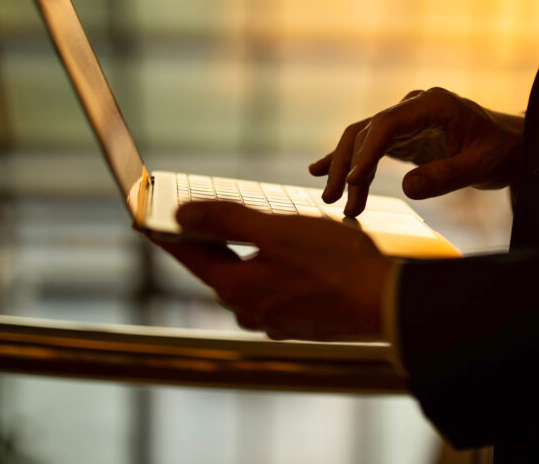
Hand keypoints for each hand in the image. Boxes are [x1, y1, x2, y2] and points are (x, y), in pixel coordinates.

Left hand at [155, 201, 392, 341]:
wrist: (389, 302)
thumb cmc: (336, 264)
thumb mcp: (278, 230)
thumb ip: (226, 219)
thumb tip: (181, 215)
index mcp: (237, 289)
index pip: (190, 255)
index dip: (170, 233)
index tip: (150, 220)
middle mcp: (250, 311)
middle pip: (221, 268)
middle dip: (216, 242)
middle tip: (211, 215)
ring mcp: (276, 322)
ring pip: (252, 280)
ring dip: (254, 257)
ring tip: (267, 233)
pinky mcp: (301, 324)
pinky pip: (277, 292)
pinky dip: (278, 272)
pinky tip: (299, 259)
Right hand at [309, 87, 523, 216]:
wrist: (513, 144)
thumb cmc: (502, 151)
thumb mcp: (482, 165)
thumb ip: (447, 176)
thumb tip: (408, 188)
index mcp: (432, 104)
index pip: (387, 124)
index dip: (366, 152)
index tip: (352, 182)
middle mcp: (413, 106)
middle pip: (366, 130)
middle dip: (345, 164)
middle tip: (334, 198)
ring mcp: (405, 120)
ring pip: (362, 139)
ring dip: (345, 169)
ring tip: (332, 200)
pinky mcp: (403, 136)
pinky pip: (369, 147)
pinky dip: (349, 161)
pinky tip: (319, 171)